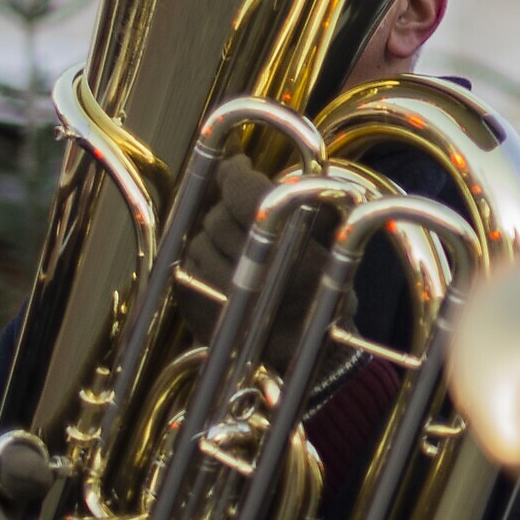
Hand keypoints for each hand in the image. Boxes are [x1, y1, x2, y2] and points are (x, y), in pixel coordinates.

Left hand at [183, 155, 352, 373]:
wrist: (308, 355)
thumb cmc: (327, 297)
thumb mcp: (335, 249)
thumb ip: (314, 212)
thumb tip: (281, 175)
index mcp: (297, 256)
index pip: (246, 194)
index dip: (236, 172)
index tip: (239, 165)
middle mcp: (256, 275)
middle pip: (218, 215)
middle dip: (229, 207)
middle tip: (247, 211)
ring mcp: (221, 295)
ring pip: (197, 239)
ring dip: (212, 234)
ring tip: (236, 242)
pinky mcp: (198, 310)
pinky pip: (185, 266)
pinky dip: (199, 259)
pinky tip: (220, 264)